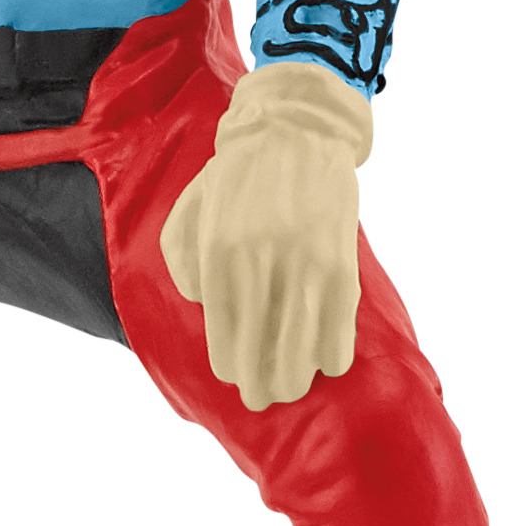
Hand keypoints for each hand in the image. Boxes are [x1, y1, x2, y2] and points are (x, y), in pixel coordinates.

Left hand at [159, 61, 371, 410]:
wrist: (294, 130)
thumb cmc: (234, 176)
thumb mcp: (190, 211)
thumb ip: (183, 262)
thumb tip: (203, 306)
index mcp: (219, 254)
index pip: (223, 334)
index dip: (230, 366)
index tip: (236, 377)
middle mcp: (260, 263)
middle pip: (261, 351)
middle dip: (263, 384)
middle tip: (265, 395)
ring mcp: (304, 263)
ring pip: (302, 347)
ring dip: (297, 376)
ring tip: (294, 386)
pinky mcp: (341, 262)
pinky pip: (339, 324)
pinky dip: (334, 352)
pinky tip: (328, 363)